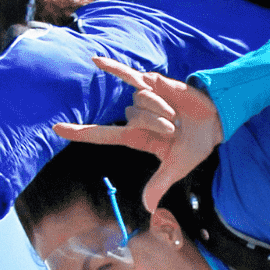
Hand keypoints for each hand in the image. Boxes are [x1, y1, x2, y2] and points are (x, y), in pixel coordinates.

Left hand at [54, 57, 223, 213]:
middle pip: (132, 116)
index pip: (101, 135)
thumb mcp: (177, 167)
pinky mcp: (152, 83)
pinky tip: (94, 60)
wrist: (213, 121)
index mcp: (135, 138)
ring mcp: (141, 99)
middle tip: (176, 129)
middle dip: (156, 122)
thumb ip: (159, 184)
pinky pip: (129, 75)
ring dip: (160, 107)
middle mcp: (134, 118)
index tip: (56, 128)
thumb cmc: (195, 146)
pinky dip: (113, 68)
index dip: (79, 132)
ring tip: (177, 114)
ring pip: (139, 99)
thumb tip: (148, 209)